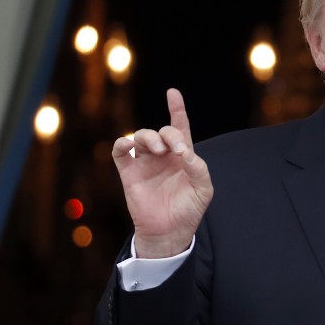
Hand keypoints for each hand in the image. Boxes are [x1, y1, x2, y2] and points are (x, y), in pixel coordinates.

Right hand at [112, 88, 213, 257]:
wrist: (170, 232)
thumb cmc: (189, 210)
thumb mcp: (203, 189)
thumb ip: (199, 169)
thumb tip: (186, 153)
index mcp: (182, 156)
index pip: (180, 127)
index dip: (177, 109)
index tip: (172, 93)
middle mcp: (163, 156)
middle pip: (163, 132)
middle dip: (169, 135)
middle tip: (176, 150)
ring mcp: (145, 163)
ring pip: (141, 136)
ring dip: (150, 138)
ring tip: (158, 150)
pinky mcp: (129, 173)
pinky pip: (121, 152)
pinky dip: (123, 143)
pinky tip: (129, 144)